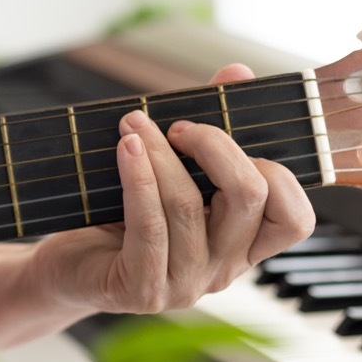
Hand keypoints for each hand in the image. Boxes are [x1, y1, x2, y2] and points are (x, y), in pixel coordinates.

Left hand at [28, 64, 315, 315]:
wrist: (67, 265)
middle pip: (250, 198)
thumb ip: (208, 127)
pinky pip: (149, 225)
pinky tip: (126, 148)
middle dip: (215, 145)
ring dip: (160, 155)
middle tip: (175, 125)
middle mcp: (223, 270)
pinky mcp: (143, 289)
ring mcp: (185, 285)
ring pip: (190, 206)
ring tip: (133, 124)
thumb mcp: (169, 170)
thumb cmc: (119, 215)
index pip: (294, 218)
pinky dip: (139, 178)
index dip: (273, 169)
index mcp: (242, 246)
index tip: (229, 136)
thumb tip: (238, 72)